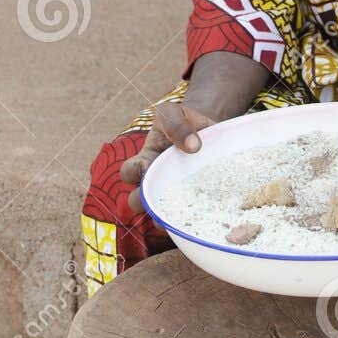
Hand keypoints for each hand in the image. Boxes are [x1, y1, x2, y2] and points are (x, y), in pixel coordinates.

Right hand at [119, 100, 219, 215]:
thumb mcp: (175, 114)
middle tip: (161, 198)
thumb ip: (177, 125)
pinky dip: (188, 223)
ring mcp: (173, 194)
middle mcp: (155, 181)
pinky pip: (184, 220)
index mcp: (145, 160)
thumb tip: (193, 147)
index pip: (128, 173)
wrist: (209, 130)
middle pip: (136, 202)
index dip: (134, 173)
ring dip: (164, 220)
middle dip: (144, 203)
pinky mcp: (192, 202)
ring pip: (158, 217)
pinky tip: (201, 221)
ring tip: (177, 221)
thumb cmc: (185, 121)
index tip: (148, 166)